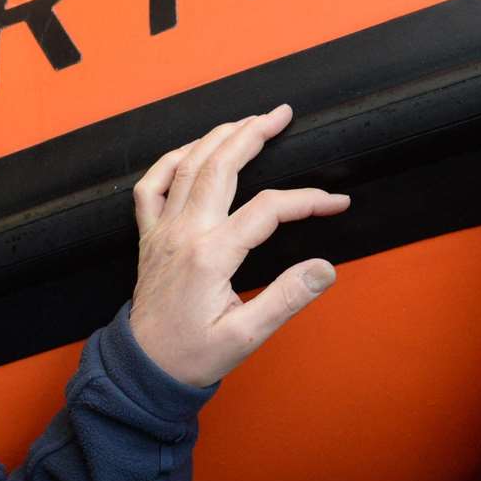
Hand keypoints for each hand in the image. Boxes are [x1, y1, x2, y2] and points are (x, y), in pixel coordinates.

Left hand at [128, 104, 350, 386]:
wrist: (143, 367)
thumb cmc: (192, 355)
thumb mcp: (246, 336)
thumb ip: (287, 297)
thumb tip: (324, 267)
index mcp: (211, 255)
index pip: (268, 209)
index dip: (307, 199)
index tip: (336, 202)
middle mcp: (183, 233)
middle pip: (219, 166)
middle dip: (252, 133)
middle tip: (281, 113)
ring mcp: (162, 231)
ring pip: (187, 167)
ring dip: (217, 137)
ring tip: (246, 120)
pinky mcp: (149, 237)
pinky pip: (151, 187)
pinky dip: (169, 161)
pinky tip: (188, 150)